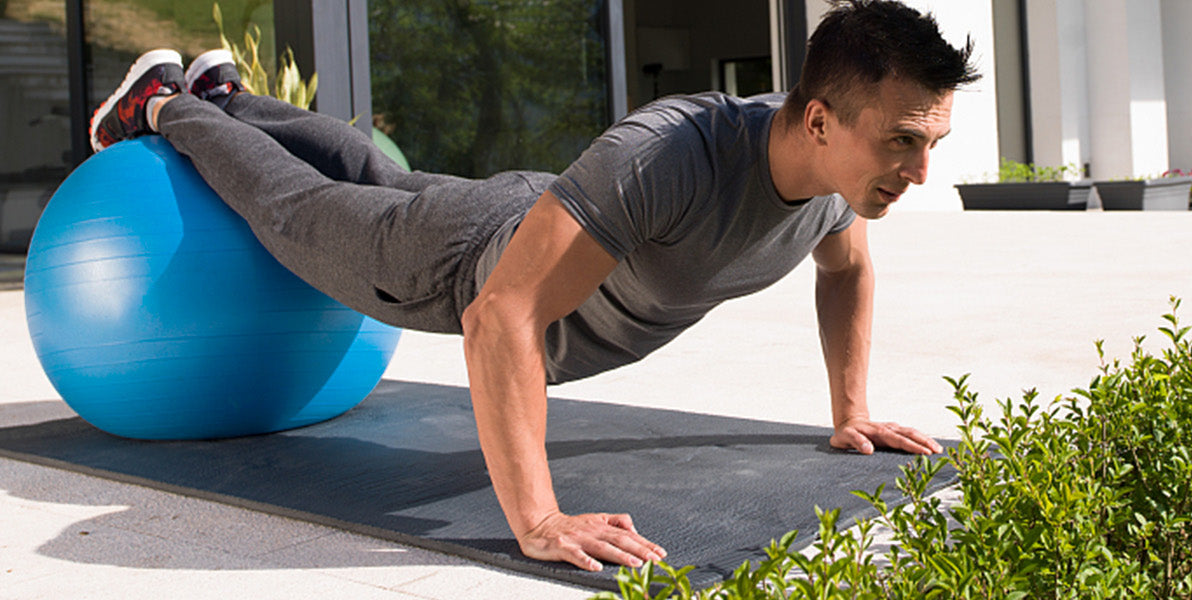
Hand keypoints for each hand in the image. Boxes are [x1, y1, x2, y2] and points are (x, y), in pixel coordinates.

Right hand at [518, 510, 666, 571]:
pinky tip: (596, 567)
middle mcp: (593, 531)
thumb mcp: (596, 520)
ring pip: (602, 547)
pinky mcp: (562, 546)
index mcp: (602, 526)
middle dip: (639, 550)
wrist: (539, 524)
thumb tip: (634, 528)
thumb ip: (616, 522)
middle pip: (620, 540)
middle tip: (656, 560)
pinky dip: (586, 561)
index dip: (645, 544)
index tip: (661, 553)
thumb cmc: (570, 527)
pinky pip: (575, 554)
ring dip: (620, 556)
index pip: (628, 535)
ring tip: (635, 564)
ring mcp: (578, 539)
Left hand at [830, 417, 942, 454]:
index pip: (899, 440)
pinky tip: (931, 446)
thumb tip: (868, 449)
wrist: (849, 422)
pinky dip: (921, 439)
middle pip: (910, 434)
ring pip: (912, 432)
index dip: (912, 446)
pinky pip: (910, 434)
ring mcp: (893, 429)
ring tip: (939, 450)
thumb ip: (856, 442)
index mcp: (879, 432)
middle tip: (937, 451)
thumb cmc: (847, 433)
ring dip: (926, 440)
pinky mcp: (895, 431)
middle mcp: (889, 429)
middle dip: (924, 442)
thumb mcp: (845, 438)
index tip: (924, 452)